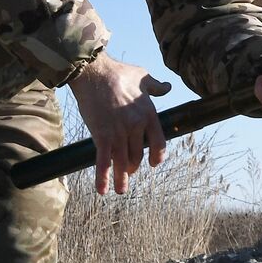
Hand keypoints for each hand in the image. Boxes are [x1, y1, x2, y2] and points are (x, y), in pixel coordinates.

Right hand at [68, 52, 170, 194]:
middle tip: (130, 172)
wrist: (94, 72)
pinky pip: (103, 161)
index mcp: (148, 113)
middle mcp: (135, 126)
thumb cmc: (118, 72)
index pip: (158, 143)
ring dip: (122, 178)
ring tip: (121, 189)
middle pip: (137, 155)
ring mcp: (119, 132)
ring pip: (122, 162)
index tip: (153, 163)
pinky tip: (103, 190)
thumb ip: (156, 86)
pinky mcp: (101, 135)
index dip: (157, 156)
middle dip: (134, 167)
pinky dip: (103, 177)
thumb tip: (167, 87)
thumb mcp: (143, 76)